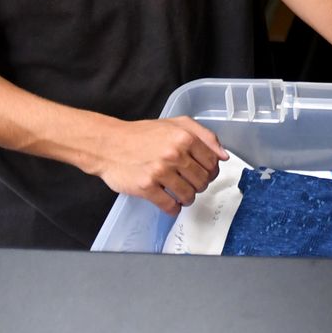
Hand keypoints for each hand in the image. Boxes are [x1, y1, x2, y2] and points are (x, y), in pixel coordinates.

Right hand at [93, 116, 228, 214]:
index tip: (202, 172)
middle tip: (188, 182)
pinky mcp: (146, 187)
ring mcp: (160, 171)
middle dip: (198, 185)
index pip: (213, 162)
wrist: (108, 144)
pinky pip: (170, 206)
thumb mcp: (175, 124)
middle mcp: (174, 153)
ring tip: (178, 192)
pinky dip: (173, 208)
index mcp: (184, 137)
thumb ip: (204, 135)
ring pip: (189, 195)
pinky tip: (168, 201)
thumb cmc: (141, 135)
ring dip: (186, 198)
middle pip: (203, 181)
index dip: (210, 170)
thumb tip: (224, 155)